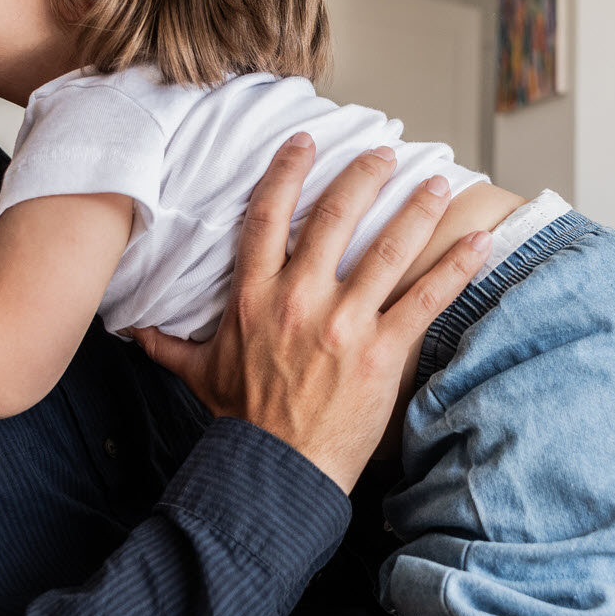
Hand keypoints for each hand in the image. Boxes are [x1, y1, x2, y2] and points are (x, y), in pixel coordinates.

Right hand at [134, 135, 489, 492]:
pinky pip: (425, 298)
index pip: (267, 217)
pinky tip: (480, 242)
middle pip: (334, 218)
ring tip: (438, 184)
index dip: (286, 172)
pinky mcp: (381, 352)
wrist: (276, 472)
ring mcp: (342, 324)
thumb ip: (170, 345)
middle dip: (363, 176)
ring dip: (416, 210)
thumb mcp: (200, 375)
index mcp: (253, 297)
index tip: (305, 142)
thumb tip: (134, 332)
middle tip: (386, 151)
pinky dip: (456, 268)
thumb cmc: (242, 423)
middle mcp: (298, 300)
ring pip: (387, 249)